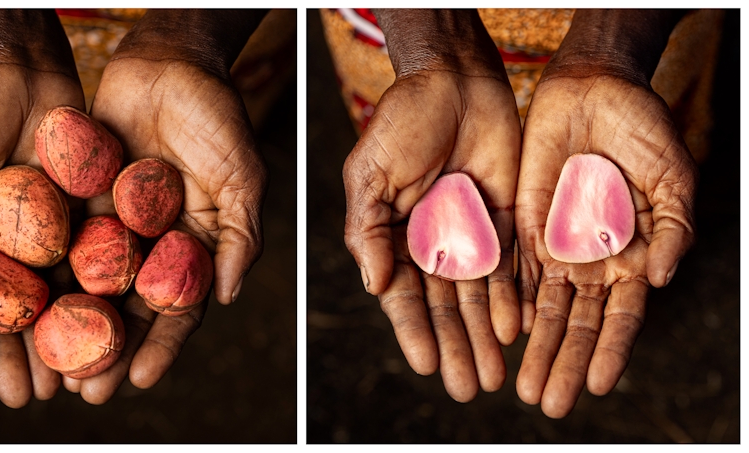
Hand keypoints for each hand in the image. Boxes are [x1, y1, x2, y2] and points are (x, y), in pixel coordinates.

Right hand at [0, 9, 83, 407]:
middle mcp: (2, 247)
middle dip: (19, 357)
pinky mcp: (85, 222)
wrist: (24, 65)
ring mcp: (46, 238)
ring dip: (60, 344)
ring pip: (53, 302)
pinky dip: (98, 303)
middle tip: (30, 396)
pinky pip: (92, 268)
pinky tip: (109, 333)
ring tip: (69, 383)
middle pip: (11, 314)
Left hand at [78, 10, 267, 402]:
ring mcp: (112, 225)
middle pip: (125, 310)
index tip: (137, 378)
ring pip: (86, 285)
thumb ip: (240, 237)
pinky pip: (57, 241)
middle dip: (104, 351)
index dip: (160, 346)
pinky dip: (41, 272)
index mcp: (193, 249)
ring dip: (67, 325)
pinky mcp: (79, 200)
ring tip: (44, 361)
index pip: (176, 310)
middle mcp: (150, 245)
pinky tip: (20, 300)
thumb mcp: (244, 176)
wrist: (169, 59)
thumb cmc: (217, 115)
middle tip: (82, 390)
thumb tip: (225, 297)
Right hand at [341, 10, 519, 401]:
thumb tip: (374, 285)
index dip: (414, 333)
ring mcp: (469, 234)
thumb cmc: (401, 122)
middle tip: (468, 387)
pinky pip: (512, 268)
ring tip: (497, 374)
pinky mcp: (505, 220)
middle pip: (444, 309)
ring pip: (479, 298)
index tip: (427, 365)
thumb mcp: (369, 174)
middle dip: (456, 348)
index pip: (403, 297)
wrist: (454, 80)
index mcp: (391, 237)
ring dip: (486, 337)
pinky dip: (514, 300)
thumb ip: (366, 230)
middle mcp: (430, 244)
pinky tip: (519, 330)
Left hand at [513, 10, 694, 417]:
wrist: (595, 89)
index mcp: (633, 254)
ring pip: (542, 307)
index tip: (596, 386)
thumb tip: (658, 278)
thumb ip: (672, 228)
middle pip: (576, 323)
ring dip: (531, 347)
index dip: (609, 351)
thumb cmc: (644, 131)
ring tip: (517, 384)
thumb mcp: (672, 176)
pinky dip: (506, 301)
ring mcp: (555, 243)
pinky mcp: (522, 222)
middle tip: (544, 403)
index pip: (619, 316)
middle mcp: (591, 259)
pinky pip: (512, 269)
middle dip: (560, 362)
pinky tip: (498, 333)